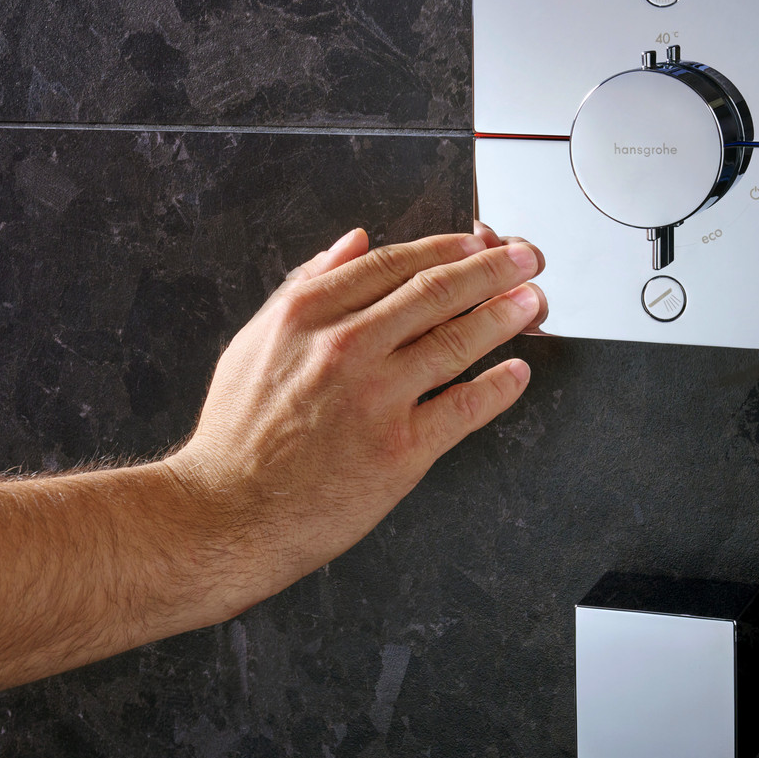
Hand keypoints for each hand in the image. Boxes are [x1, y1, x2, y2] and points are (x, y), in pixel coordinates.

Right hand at [162, 224, 546, 620]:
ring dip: (505, 316)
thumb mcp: (256, 341)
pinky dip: (498, 387)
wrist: (225, 514)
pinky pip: (464, 408)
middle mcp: (346, 347)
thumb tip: (353, 243)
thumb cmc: (237, 435)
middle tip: (525, 259)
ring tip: (533, 302)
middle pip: (437, 292)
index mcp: (308, 313)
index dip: (447, 248)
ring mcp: (377, 397)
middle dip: (493, 269)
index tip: (476, 243)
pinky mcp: (400, 449)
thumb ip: (307, 284)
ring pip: (458, 341)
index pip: (395, 264)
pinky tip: (517, 372)